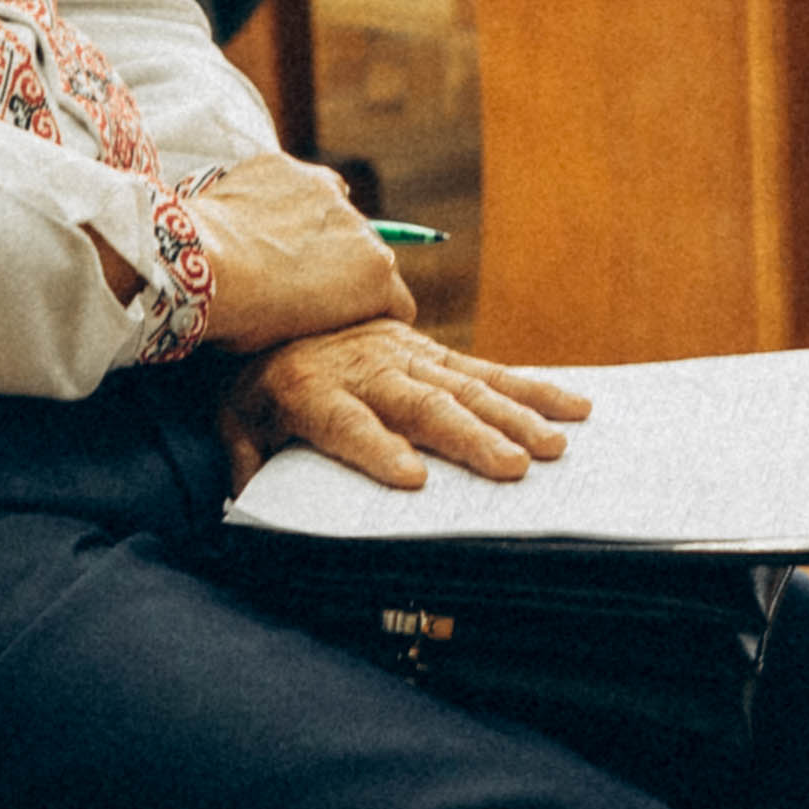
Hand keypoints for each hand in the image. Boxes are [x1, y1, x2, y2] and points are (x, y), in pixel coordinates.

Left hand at [180, 154, 414, 351]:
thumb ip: (327, 315)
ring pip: (331, 208)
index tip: (346, 319)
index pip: (396, 301)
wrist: (197, 267)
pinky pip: (292, 181)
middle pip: (363, 251)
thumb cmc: (245, 315)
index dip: (372, 314)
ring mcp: (323, 189)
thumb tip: (320, 309)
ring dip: (314, 224)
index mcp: (375, 276)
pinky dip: (277, 196)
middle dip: (340, 265)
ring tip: (271, 244)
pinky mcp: (284, 165)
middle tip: (297, 281)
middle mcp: (360, 227)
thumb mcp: (299, 337)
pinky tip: (249, 217)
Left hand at [215, 320, 588, 493]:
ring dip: (512, 417)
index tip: (412, 479)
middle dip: (468, 438)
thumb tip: (249, 504)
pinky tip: (574, 409)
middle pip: (419, 406)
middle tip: (511, 469)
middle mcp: (365, 369)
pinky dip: (531, 389)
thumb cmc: (258, 382)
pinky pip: (485, 370)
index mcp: (311, 390)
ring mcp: (404, 354)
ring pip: (463, 387)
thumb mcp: (234, 420)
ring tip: (553, 447)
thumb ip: (245, 462)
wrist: (273, 305)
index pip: (346, 423)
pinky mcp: (430, 349)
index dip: (377, 449)